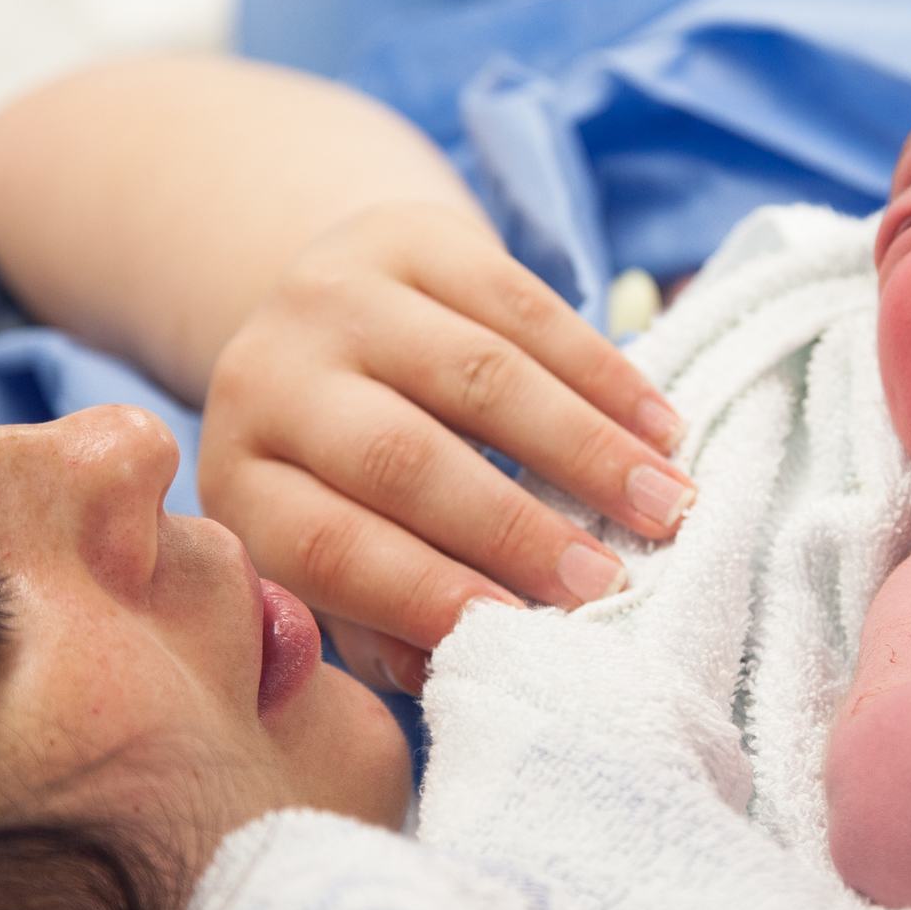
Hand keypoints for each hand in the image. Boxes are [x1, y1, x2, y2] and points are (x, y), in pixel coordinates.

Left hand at [198, 202, 694, 691]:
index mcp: (244, 479)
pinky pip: (522, 303)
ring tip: (666, 507)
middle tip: (609, 582)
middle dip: (515, 527)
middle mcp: (271, 379)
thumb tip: (455, 670)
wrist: (321, 316)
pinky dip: (604, 371)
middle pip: (400, 458)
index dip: (425, 592)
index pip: (329, 544)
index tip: (519, 632)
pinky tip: (660, 428)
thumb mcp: (328, 552)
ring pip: (477, 375)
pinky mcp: (410, 238)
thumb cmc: (343, 479)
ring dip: (586, 448)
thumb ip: (379, 619)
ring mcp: (338, 297)